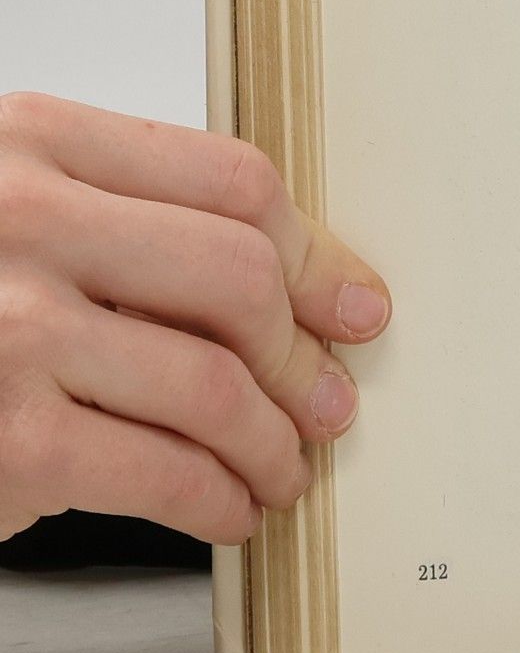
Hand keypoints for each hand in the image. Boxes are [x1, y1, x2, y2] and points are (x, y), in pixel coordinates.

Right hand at [0, 93, 391, 544]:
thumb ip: (133, 224)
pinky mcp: (6, 441)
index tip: (352, 306)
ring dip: (271, 443)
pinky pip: (165, 471)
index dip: (316, 255)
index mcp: (31, 142)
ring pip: (215, 383)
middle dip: (299, 356)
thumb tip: (317, 288)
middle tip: (324, 402)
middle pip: (241, 276)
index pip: (233, 182)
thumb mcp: (18, 224)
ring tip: (280, 469)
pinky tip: (226, 510)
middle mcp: (19, 219)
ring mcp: (7, 329)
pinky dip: (218, 500)